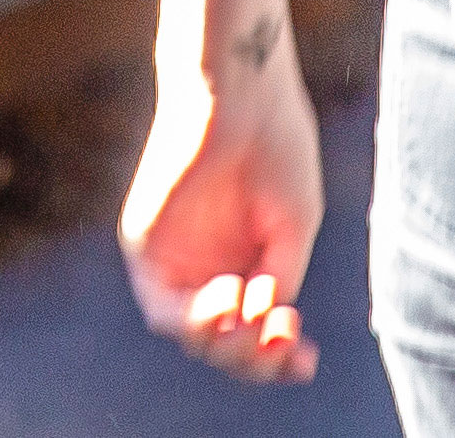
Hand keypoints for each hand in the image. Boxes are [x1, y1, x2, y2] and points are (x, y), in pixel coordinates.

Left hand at [120, 44, 325, 385]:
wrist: (241, 93)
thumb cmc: (274, 146)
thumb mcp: (293, 226)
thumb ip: (278, 277)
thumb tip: (264, 319)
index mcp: (247, 262)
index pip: (257, 331)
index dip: (280, 358)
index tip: (309, 360)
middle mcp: (209, 266)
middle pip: (225, 345)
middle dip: (257, 356)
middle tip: (285, 333)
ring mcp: (176, 259)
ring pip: (193, 336)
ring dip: (228, 346)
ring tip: (254, 318)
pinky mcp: (145, 245)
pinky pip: (162, 308)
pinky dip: (196, 320)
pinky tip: (229, 297)